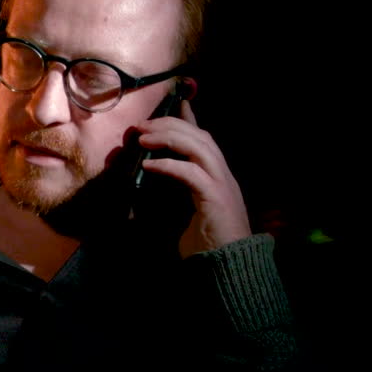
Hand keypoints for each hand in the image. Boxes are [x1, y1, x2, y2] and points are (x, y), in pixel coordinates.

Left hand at [133, 99, 251, 258]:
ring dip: (169, 138)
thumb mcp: (188, 210)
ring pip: (199, 147)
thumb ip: (178, 191)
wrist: (228, 267)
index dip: (189, 119)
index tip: (173, 104)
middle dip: (170, 125)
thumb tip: (155, 177)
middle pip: (200, 136)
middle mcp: (223, 175)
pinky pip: (191, 173)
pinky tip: (150, 165)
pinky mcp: (215, 198)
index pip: (204, 138)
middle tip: (142, 125)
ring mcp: (222, 185)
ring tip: (143, 138)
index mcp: (218, 176)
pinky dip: (170, 165)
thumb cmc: (206, 242)